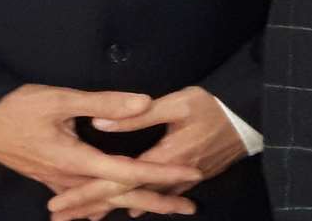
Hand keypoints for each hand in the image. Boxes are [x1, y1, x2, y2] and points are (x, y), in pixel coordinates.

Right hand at [0, 85, 202, 214]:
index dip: (161, 173)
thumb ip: (103, 102)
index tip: (189, 174)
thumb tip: (143, 102)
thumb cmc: (14, 107)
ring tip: (164, 207)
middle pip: (120, 196)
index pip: (127, 171)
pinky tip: (109, 212)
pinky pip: (84, 200)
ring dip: (134, 204)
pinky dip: (104, 205)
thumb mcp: (58, 99)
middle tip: (190, 205)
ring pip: (103, 201)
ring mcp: (57, 183)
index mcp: (75, 160)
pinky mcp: (49, 179)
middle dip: (157, 201)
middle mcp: (69, 179)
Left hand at [46, 87, 247, 220]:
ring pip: (140, 201)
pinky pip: (161, 197)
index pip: (115, 181)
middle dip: (90, 207)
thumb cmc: (215, 105)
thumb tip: (99, 123)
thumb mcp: (178, 103)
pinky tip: (129, 211)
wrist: (253, 117)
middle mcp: (170, 176)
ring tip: (85, 217)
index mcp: (162, 158)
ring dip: (111, 208)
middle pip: (123, 197)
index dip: (86, 194)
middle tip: (60, 217)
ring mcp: (182, 181)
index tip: (58, 205)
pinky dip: (140, 204)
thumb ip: (139, 115)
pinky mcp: (193, 178)